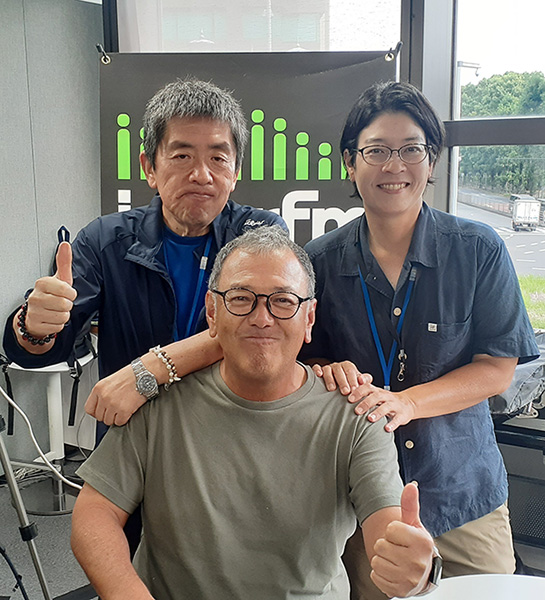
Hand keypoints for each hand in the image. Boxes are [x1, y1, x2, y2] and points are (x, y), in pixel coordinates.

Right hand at [19, 242, 76, 337]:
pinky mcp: (35, 325)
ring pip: (63, 316)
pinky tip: (52, 319)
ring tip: (56, 311)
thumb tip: (65, 245)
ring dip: (63, 315)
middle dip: (67, 305)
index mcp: (42, 283)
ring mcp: (34, 311)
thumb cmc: (51, 295)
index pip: (67, 290)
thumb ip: (64, 262)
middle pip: (65, 305)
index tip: (67, 293)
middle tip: (61, 303)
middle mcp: (35, 297)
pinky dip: (58, 325)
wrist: (37, 314)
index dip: (71, 294)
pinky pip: (57, 327)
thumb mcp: (60, 278)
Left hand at [85, 364, 146, 425]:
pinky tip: (128, 411)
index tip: (101, 412)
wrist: (144, 374)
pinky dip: (124, 419)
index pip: (89, 408)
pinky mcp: (124, 410)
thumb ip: (103, 393)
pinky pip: (119, 422)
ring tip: (122, 410)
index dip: (96, 412)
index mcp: (99, 388)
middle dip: (107, 415)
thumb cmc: (131, 375)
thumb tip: (101, 406)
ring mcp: (113, 404)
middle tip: (115, 411)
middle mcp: (104, 396)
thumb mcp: (111, 381)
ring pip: (109, 421)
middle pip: (99, 416)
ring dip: (116, 418)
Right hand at [312, 361, 372, 394]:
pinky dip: (317, 370)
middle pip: (339, 371)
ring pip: (328, 370)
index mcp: (348, 366)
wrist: (340, 387)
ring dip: (330, 379)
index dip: (353, 380)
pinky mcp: (318, 370)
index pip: (350, 371)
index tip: (355, 389)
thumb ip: (365, 380)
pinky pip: (316, 367)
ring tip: (332, 389)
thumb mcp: (359, 382)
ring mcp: (328, 368)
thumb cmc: (351, 385)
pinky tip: (319, 375)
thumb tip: (363, 380)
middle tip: (345, 392)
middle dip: (342, 381)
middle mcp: (337, 366)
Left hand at [348, 386, 415, 431]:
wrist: (407, 404)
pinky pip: (398, 419)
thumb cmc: (386, 400)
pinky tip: (387, 428)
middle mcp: (386, 397)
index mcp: (378, 391)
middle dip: (366, 403)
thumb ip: (362, 393)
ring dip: (378, 412)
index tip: (349, 398)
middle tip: (356, 411)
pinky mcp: (402, 415)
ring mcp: (395, 405)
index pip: (367, 388)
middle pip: (376, 397)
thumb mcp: (375, 395)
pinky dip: (392, 424)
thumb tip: (344, 392)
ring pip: (386, 407)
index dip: (358, 392)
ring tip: (370, 419)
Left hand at [370, 482, 433, 597]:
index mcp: (423, 542)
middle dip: (385, 545)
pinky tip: (392, 571)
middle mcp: (419, 562)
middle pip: (381, 546)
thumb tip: (411, 485)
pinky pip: (375, 576)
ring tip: (394, 560)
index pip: (390, 529)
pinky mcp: (400, 591)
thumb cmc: (414, 543)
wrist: (422, 573)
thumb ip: (410, 504)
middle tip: (397, 549)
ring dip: (382, 560)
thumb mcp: (413, 523)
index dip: (392, 531)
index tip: (401, 536)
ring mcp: (410, 579)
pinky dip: (380, 574)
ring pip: (376, 561)